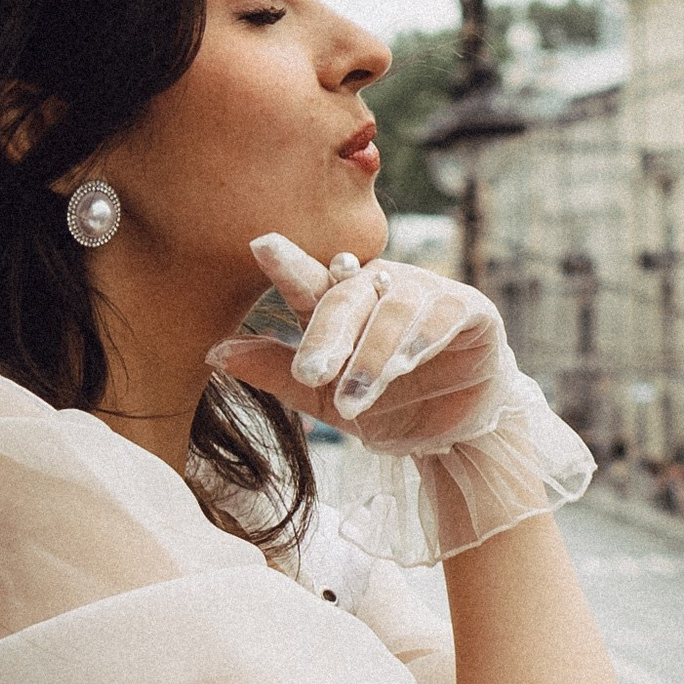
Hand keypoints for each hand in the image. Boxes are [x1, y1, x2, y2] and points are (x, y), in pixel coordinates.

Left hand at [211, 236, 522, 455]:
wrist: (453, 437)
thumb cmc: (386, 408)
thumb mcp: (323, 399)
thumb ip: (277, 372)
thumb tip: (212, 352)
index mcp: (341, 303)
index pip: (309, 280)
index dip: (287, 263)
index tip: (260, 246)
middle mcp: (381, 289)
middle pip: (347, 297)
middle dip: (328, 336)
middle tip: (310, 373)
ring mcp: (427, 295)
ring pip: (393, 310)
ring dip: (372, 356)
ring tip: (354, 400)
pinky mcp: (470, 310)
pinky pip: (443, 314)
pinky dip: (420, 340)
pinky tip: (405, 365)